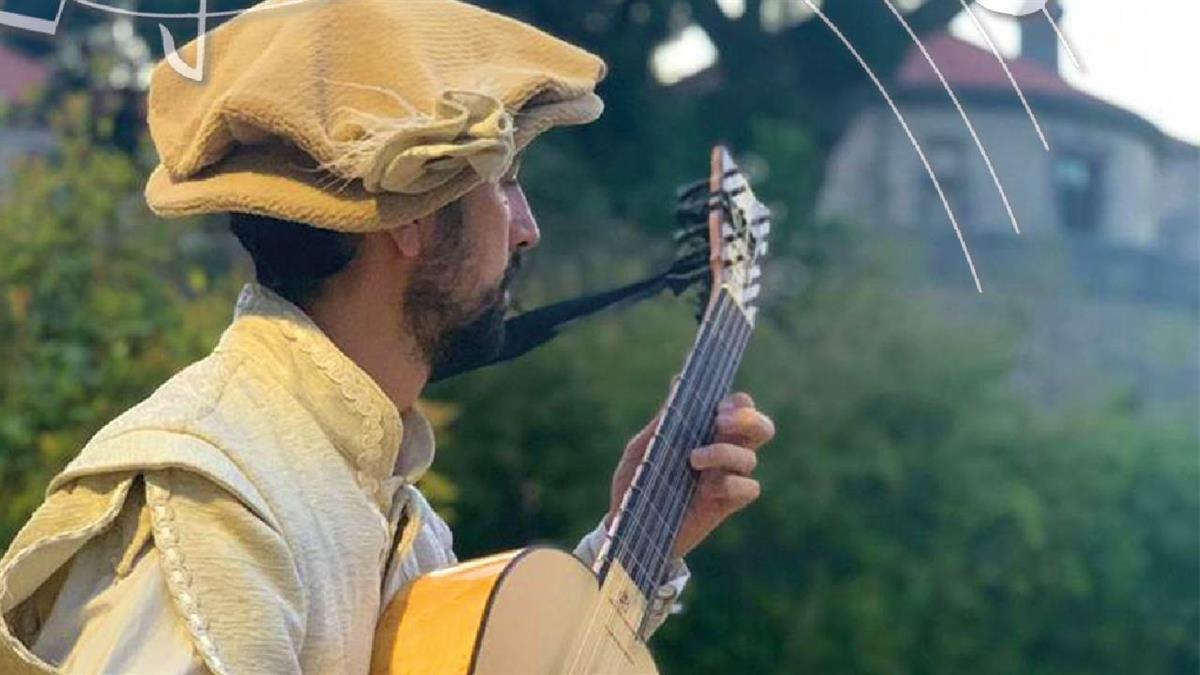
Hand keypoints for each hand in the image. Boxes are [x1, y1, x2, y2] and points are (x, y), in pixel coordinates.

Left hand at [607, 391, 774, 558]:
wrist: (628, 529)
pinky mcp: (728, 503)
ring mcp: (728, 477)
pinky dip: (732, 484)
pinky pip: (749, 488)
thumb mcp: (643, 449)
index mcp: (705, 431)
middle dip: (749, 420)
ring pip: (750, 457)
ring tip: (693, 459)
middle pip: (761, 428)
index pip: (738, 406)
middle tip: (720, 422)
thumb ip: (663, 421)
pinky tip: (707, 489)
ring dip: (724, 452)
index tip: (718, 408)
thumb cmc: (635, 484)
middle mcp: (724, 451)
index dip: (738, 403)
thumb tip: (677, 381)